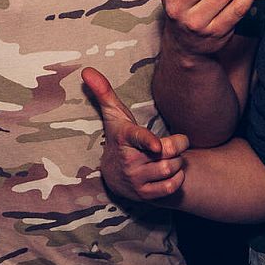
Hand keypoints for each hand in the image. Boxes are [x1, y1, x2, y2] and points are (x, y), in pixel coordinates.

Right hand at [82, 66, 188, 201]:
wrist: (114, 176)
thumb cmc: (120, 137)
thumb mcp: (114, 115)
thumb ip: (104, 92)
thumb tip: (86, 69)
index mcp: (124, 138)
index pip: (138, 138)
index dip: (149, 142)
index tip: (158, 146)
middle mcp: (128, 161)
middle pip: (167, 153)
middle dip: (178, 146)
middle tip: (176, 142)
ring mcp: (135, 180)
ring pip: (170, 169)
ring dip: (178, 162)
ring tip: (171, 157)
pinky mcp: (144, 195)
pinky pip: (171, 187)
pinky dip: (177, 178)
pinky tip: (171, 171)